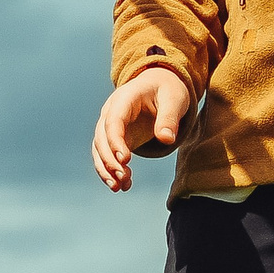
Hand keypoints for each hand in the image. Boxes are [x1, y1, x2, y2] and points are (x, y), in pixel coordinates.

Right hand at [93, 66, 192, 191]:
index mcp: (124, 98)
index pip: (113, 120)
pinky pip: (107, 155)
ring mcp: (110, 125)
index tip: (125, 159)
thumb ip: (169, 118)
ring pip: (99, 149)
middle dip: (109, 159)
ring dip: (106, 168)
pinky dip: (111, 170)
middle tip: (123, 177)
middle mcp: (111, 111)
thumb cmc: (167, 90)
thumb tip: (167, 139)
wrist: (160, 85)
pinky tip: (123, 185)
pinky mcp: (115, 138)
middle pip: (101, 137)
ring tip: (119, 187)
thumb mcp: (174, 99)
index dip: (116, 140)